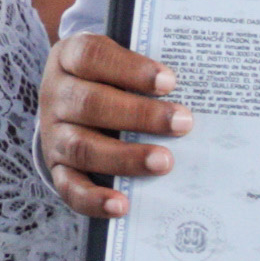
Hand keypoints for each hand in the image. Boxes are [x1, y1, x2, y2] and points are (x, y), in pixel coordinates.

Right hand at [40, 30, 185, 221]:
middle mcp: (56, 95)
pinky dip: (94, 198)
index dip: (128, 68)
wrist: (74, 102)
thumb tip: (205, 88)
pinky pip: (69, 186)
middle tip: (183, 124)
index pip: (90, 56)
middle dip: (139, 115)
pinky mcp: (58, 167)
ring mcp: (54, 133)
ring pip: (82, 147)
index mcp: (70, 59)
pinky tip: (122, 204)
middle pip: (89, 103)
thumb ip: (149, 71)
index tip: (170, 81)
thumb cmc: (111, 78)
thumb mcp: (121, 62)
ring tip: (165, 162)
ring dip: (125, 156)